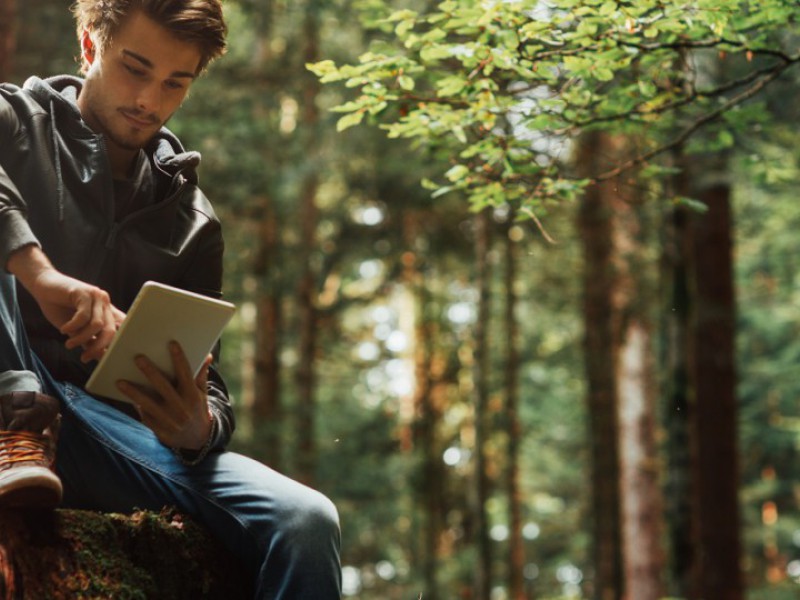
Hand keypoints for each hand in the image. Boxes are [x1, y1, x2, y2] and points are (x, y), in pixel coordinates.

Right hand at [8, 246, 123, 361]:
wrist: (43, 287)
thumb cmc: (59, 308)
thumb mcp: (76, 329)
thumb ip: (88, 340)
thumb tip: (99, 358)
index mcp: (106, 311)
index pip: (120, 329)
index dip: (115, 345)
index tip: (104, 359)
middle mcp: (105, 303)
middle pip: (111, 330)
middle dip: (98, 347)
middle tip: (84, 358)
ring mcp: (96, 296)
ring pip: (96, 325)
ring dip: (81, 338)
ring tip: (68, 344)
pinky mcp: (84, 292)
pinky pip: (83, 316)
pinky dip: (73, 327)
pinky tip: (63, 330)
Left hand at [116, 341, 213, 449]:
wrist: (196, 439)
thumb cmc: (197, 409)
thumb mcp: (202, 393)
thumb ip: (201, 375)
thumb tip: (208, 356)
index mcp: (193, 397)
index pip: (186, 374)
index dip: (179, 358)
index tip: (172, 344)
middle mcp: (182, 408)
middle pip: (163, 387)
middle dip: (150, 371)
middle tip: (138, 357)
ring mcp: (169, 421)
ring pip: (148, 403)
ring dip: (133, 392)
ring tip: (120, 381)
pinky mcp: (159, 430)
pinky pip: (145, 416)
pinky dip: (136, 406)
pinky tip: (126, 396)